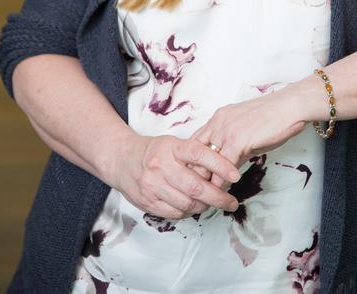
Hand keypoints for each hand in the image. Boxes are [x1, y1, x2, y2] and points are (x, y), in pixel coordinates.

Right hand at [110, 134, 239, 218]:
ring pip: (186, 203)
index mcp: (171, 148)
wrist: (120, 160)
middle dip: (218, 197)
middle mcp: (161, 167)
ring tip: (215, 204)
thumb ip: (195, 153)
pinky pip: (174, 213)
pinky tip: (196, 208)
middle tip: (232, 202)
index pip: (200, 155)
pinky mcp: (147, 202)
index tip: (236, 175)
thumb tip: (224, 166)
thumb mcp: (174, 143)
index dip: (220, 165)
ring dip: (205, 207)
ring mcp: (153, 186)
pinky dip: (189, 213)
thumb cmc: (154, 151)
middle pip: (195, 186)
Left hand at [192, 83, 313, 184]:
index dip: (193, 163)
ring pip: (206, 164)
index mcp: (218, 119)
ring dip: (206, 183)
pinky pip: (223, 168)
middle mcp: (217, 123)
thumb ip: (233, 147)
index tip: (195, 178)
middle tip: (197, 193)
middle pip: (194, 155)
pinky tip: (225, 192)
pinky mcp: (237, 140)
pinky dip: (222, 183)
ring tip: (207, 198)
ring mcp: (225, 131)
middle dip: (195, 175)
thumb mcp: (247, 131)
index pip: (193, 144)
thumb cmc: (275, 117)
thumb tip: (227, 168)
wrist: (291, 106)